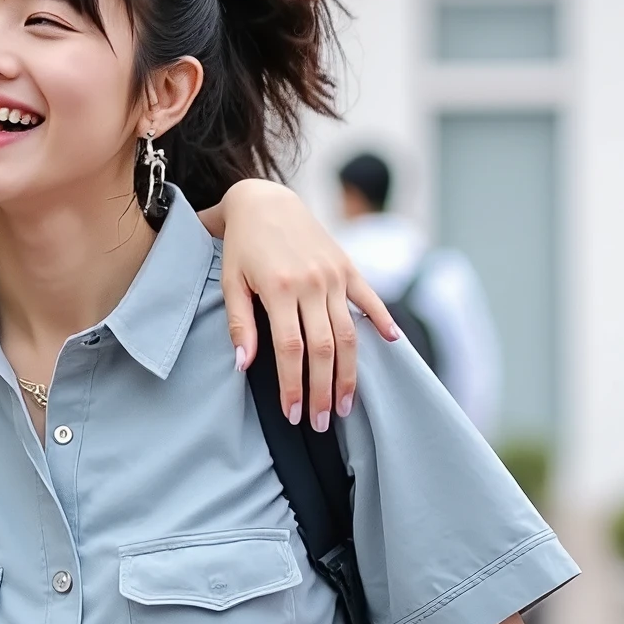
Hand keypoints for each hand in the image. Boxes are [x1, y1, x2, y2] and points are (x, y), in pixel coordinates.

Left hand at [204, 179, 399, 428]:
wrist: (266, 201)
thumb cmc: (242, 246)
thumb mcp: (230, 282)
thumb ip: (240, 323)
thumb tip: (244, 364)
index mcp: (279, 289)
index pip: (290, 349)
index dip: (293, 385)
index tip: (294, 414)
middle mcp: (311, 283)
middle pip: (324, 348)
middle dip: (323, 390)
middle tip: (321, 423)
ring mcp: (334, 276)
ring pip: (349, 333)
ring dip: (349, 373)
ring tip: (346, 405)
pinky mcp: (348, 268)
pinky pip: (370, 299)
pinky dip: (383, 321)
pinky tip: (393, 344)